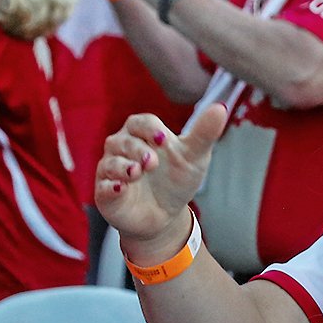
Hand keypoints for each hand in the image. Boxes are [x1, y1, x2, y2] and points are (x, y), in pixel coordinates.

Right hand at [96, 105, 227, 246]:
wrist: (166, 215)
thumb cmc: (177, 179)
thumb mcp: (195, 156)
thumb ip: (204, 133)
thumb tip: (220, 107)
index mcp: (143, 134)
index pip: (140, 122)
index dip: (149, 129)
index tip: (162, 139)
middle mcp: (123, 149)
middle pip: (122, 140)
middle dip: (137, 149)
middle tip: (152, 162)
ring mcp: (112, 171)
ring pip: (110, 162)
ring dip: (122, 167)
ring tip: (137, 173)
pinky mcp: (105, 193)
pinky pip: (102, 187)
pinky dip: (110, 187)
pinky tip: (120, 188)